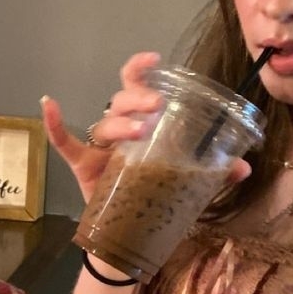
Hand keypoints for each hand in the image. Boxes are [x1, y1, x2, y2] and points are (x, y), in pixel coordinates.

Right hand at [41, 51, 251, 203]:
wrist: (129, 234)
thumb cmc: (154, 197)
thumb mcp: (188, 183)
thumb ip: (214, 173)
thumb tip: (244, 167)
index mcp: (141, 125)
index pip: (139, 87)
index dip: (142, 69)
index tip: (156, 59)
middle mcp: (118, 131)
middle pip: (120, 102)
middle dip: (137, 98)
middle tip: (156, 105)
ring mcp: (98, 149)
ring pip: (103, 124)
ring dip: (120, 122)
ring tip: (140, 131)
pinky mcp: (82, 167)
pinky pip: (64, 143)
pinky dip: (54, 125)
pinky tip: (48, 104)